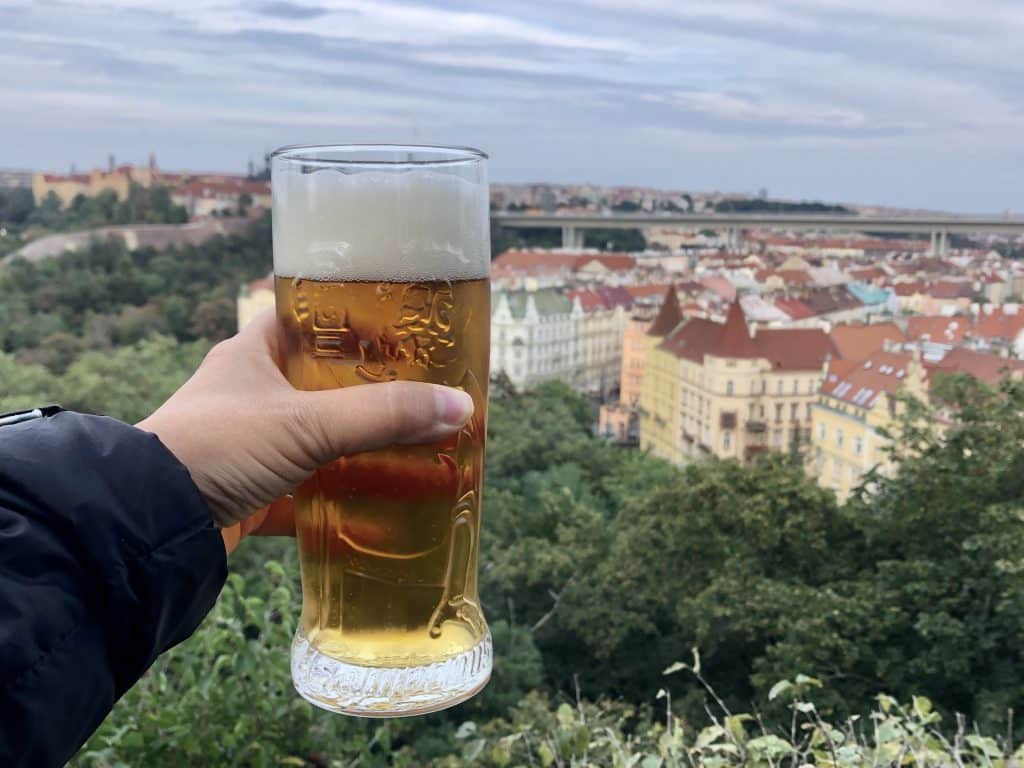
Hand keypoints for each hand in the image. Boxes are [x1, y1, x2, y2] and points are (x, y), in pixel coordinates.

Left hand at [137, 310, 473, 554]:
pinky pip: (311, 491)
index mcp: (255, 352)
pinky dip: (344, 500)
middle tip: (429, 395)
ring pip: (322, 439)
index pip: (314, 320)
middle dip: (376, 394)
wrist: (150, 523)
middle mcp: (253, 393)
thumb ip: (383, 415)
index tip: (408, 332)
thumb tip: (460, 405)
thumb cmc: (218, 446)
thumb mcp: (307, 423)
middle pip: (328, 384)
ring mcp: (253, 444)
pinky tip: (386, 508)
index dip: (359, 321)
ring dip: (364, 448)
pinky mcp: (255, 492)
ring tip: (421, 449)